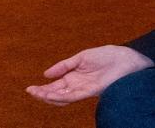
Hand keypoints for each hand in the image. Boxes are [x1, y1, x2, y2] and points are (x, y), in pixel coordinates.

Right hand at [26, 45, 152, 104]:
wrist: (125, 57)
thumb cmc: (106, 55)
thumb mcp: (81, 58)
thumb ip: (64, 66)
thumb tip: (46, 74)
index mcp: (73, 76)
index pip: (55, 86)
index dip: (42, 88)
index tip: (29, 88)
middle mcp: (77, 85)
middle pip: (56, 94)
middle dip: (42, 94)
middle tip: (30, 92)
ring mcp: (83, 89)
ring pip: (63, 98)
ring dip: (49, 97)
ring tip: (37, 93)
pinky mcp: (91, 91)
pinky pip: (73, 97)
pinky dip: (61, 97)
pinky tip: (51, 94)